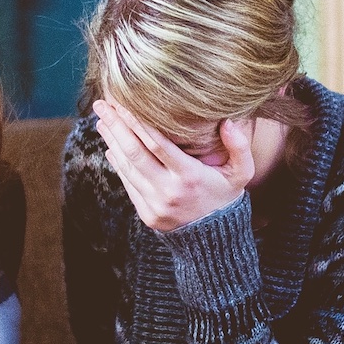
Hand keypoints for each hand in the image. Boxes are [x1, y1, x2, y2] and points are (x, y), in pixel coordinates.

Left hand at [93, 99, 254, 232]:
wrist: (215, 240)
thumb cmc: (226, 197)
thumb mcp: (241, 173)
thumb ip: (239, 147)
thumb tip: (228, 122)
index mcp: (190, 177)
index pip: (157, 144)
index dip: (137, 122)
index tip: (123, 103)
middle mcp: (169, 191)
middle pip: (135, 153)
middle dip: (116, 126)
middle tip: (102, 105)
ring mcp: (155, 204)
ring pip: (127, 167)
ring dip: (112, 142)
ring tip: (102, 121)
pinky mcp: (146, 214)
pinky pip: (128, 184)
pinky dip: (118, 163)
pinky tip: (111, 145)